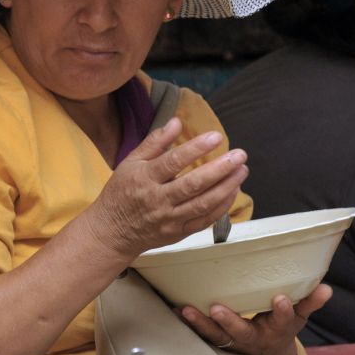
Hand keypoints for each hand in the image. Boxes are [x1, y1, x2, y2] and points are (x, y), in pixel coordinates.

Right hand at [87, 118, 248, 260]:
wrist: (112, 232)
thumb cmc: (121, 192)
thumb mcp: (130, 163)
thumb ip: (155, 142)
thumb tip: (177, 121)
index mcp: (144, 179)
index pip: (173, 162)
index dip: (196, 149)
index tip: (216, 136)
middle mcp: (157, 200)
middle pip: (193, 185)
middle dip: (220, 169)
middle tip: (240, 155)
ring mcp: (169, 219)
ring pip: (203, 204)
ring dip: (226, 187)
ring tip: (242, 170)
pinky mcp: (178, 233)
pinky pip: (204, 220)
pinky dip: (221, 206)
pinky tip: (232, 190)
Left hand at [180, 283, 332, 354]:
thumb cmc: (279, 329)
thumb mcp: (298, 319)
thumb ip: (309, 303)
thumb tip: (327, 289)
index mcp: (276, 331)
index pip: (283, 321)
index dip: (283, 311)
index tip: (280, 298)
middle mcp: (252, 339)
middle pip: (241, 333)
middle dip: (230, 322)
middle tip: (217, 308)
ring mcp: (232, 342)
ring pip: (215, 336)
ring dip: (200, 324)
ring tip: (185, 309)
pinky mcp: (215, 340)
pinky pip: (199, 334)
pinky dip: (187, 324)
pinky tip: (172, 309)